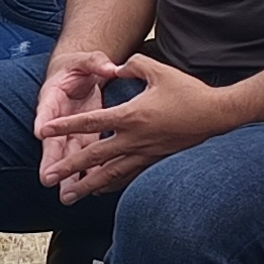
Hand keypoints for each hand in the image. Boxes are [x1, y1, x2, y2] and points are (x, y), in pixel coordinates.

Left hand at [34, 49, 233, 203]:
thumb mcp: (157, 70)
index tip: (45, 132)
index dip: (65, 126)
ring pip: (110, 174)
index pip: (90, 122)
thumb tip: (115, 68)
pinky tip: (99, 192)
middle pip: (94, 156)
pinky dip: (112, 185)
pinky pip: (129, 176)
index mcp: (131, 115)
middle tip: (48, 179)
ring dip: (87, 186)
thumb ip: (132, 66)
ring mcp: (145, 153)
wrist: (218, 115)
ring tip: (68, 197)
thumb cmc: (188, 91)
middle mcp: (134, 139)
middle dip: (69, 168)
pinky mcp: (156, 162)